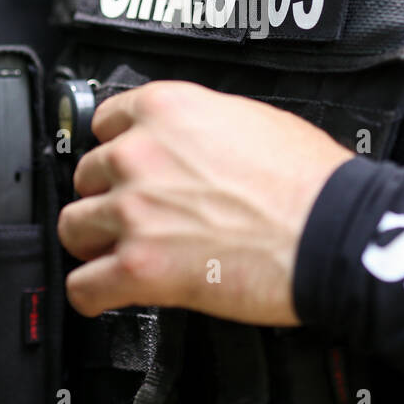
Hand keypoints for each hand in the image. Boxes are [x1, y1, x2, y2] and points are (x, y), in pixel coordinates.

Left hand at [58, 81, 353, 325]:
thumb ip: (200, 127)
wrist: (330, 233)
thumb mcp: (252, 119)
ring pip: (73, 227)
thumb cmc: (310, 182)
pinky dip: (93, 293)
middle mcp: (140, 155)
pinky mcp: (138, 268)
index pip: (105, 122)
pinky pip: (83, 285)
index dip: (118, 148)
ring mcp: (134, 212)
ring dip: (95, 242)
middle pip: (87, 175)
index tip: (124, 165)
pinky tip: (109, 291)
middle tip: (137, 213)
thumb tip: (189, 143)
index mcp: (168, 110)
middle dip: (109, 196)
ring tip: (120, 252)